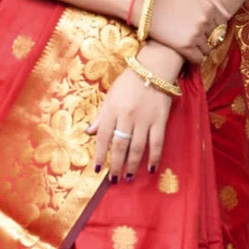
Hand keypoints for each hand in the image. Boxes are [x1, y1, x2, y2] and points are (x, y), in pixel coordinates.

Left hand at [84, 54, 174, 180]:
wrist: (153, 68)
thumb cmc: (128, 83)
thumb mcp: (110, 96)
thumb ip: (101, 116)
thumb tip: (89, 132)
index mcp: (112, 110)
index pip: (103, 137)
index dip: (99, 154)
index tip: (97, 169)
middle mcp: (127, 117)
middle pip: (120, 146)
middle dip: (116, 165)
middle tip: (114, 179)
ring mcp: (144, 120)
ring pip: (137, 148)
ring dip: (132, 165)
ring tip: (128, 177)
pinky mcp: (160, 121)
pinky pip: (156, 143)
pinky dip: (154, 157)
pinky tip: (150, 168)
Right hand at [146, 0, 227, 63]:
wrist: (145, 6)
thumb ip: (211, 0)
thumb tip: (228, 14)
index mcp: (210, 6)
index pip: (222, 23)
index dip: (213, 27)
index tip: (203, 28)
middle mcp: (206, 20)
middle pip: (215, 37)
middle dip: (206, 38)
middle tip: (192, 37)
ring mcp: (196, 34)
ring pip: (207, 49)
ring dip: (199, 49)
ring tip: (187, 44)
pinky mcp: (186, 46)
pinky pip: (198, 59)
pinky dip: (193, 58)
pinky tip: (185, 53)